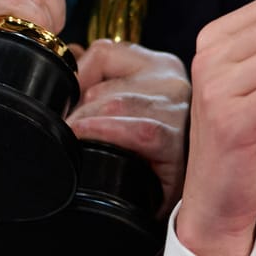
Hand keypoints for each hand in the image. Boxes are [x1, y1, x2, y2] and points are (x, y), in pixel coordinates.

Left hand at [69, 40, 190, 214]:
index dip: (76, 76)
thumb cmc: (152, 158)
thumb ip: (101, 79)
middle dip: (75, 110)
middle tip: (61, 133)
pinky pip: (139, 131)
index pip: (104, 52)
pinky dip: (107, 133)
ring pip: (116, 103)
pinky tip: (88, 140)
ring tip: (70, 141)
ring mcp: (181, 111)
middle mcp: (174, 81)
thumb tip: (73, 54)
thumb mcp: (129, 110)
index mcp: (159, 67)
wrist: (194, 204)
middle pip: (104, 83)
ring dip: (84, 124)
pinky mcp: (181, 142)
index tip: (63, 103)